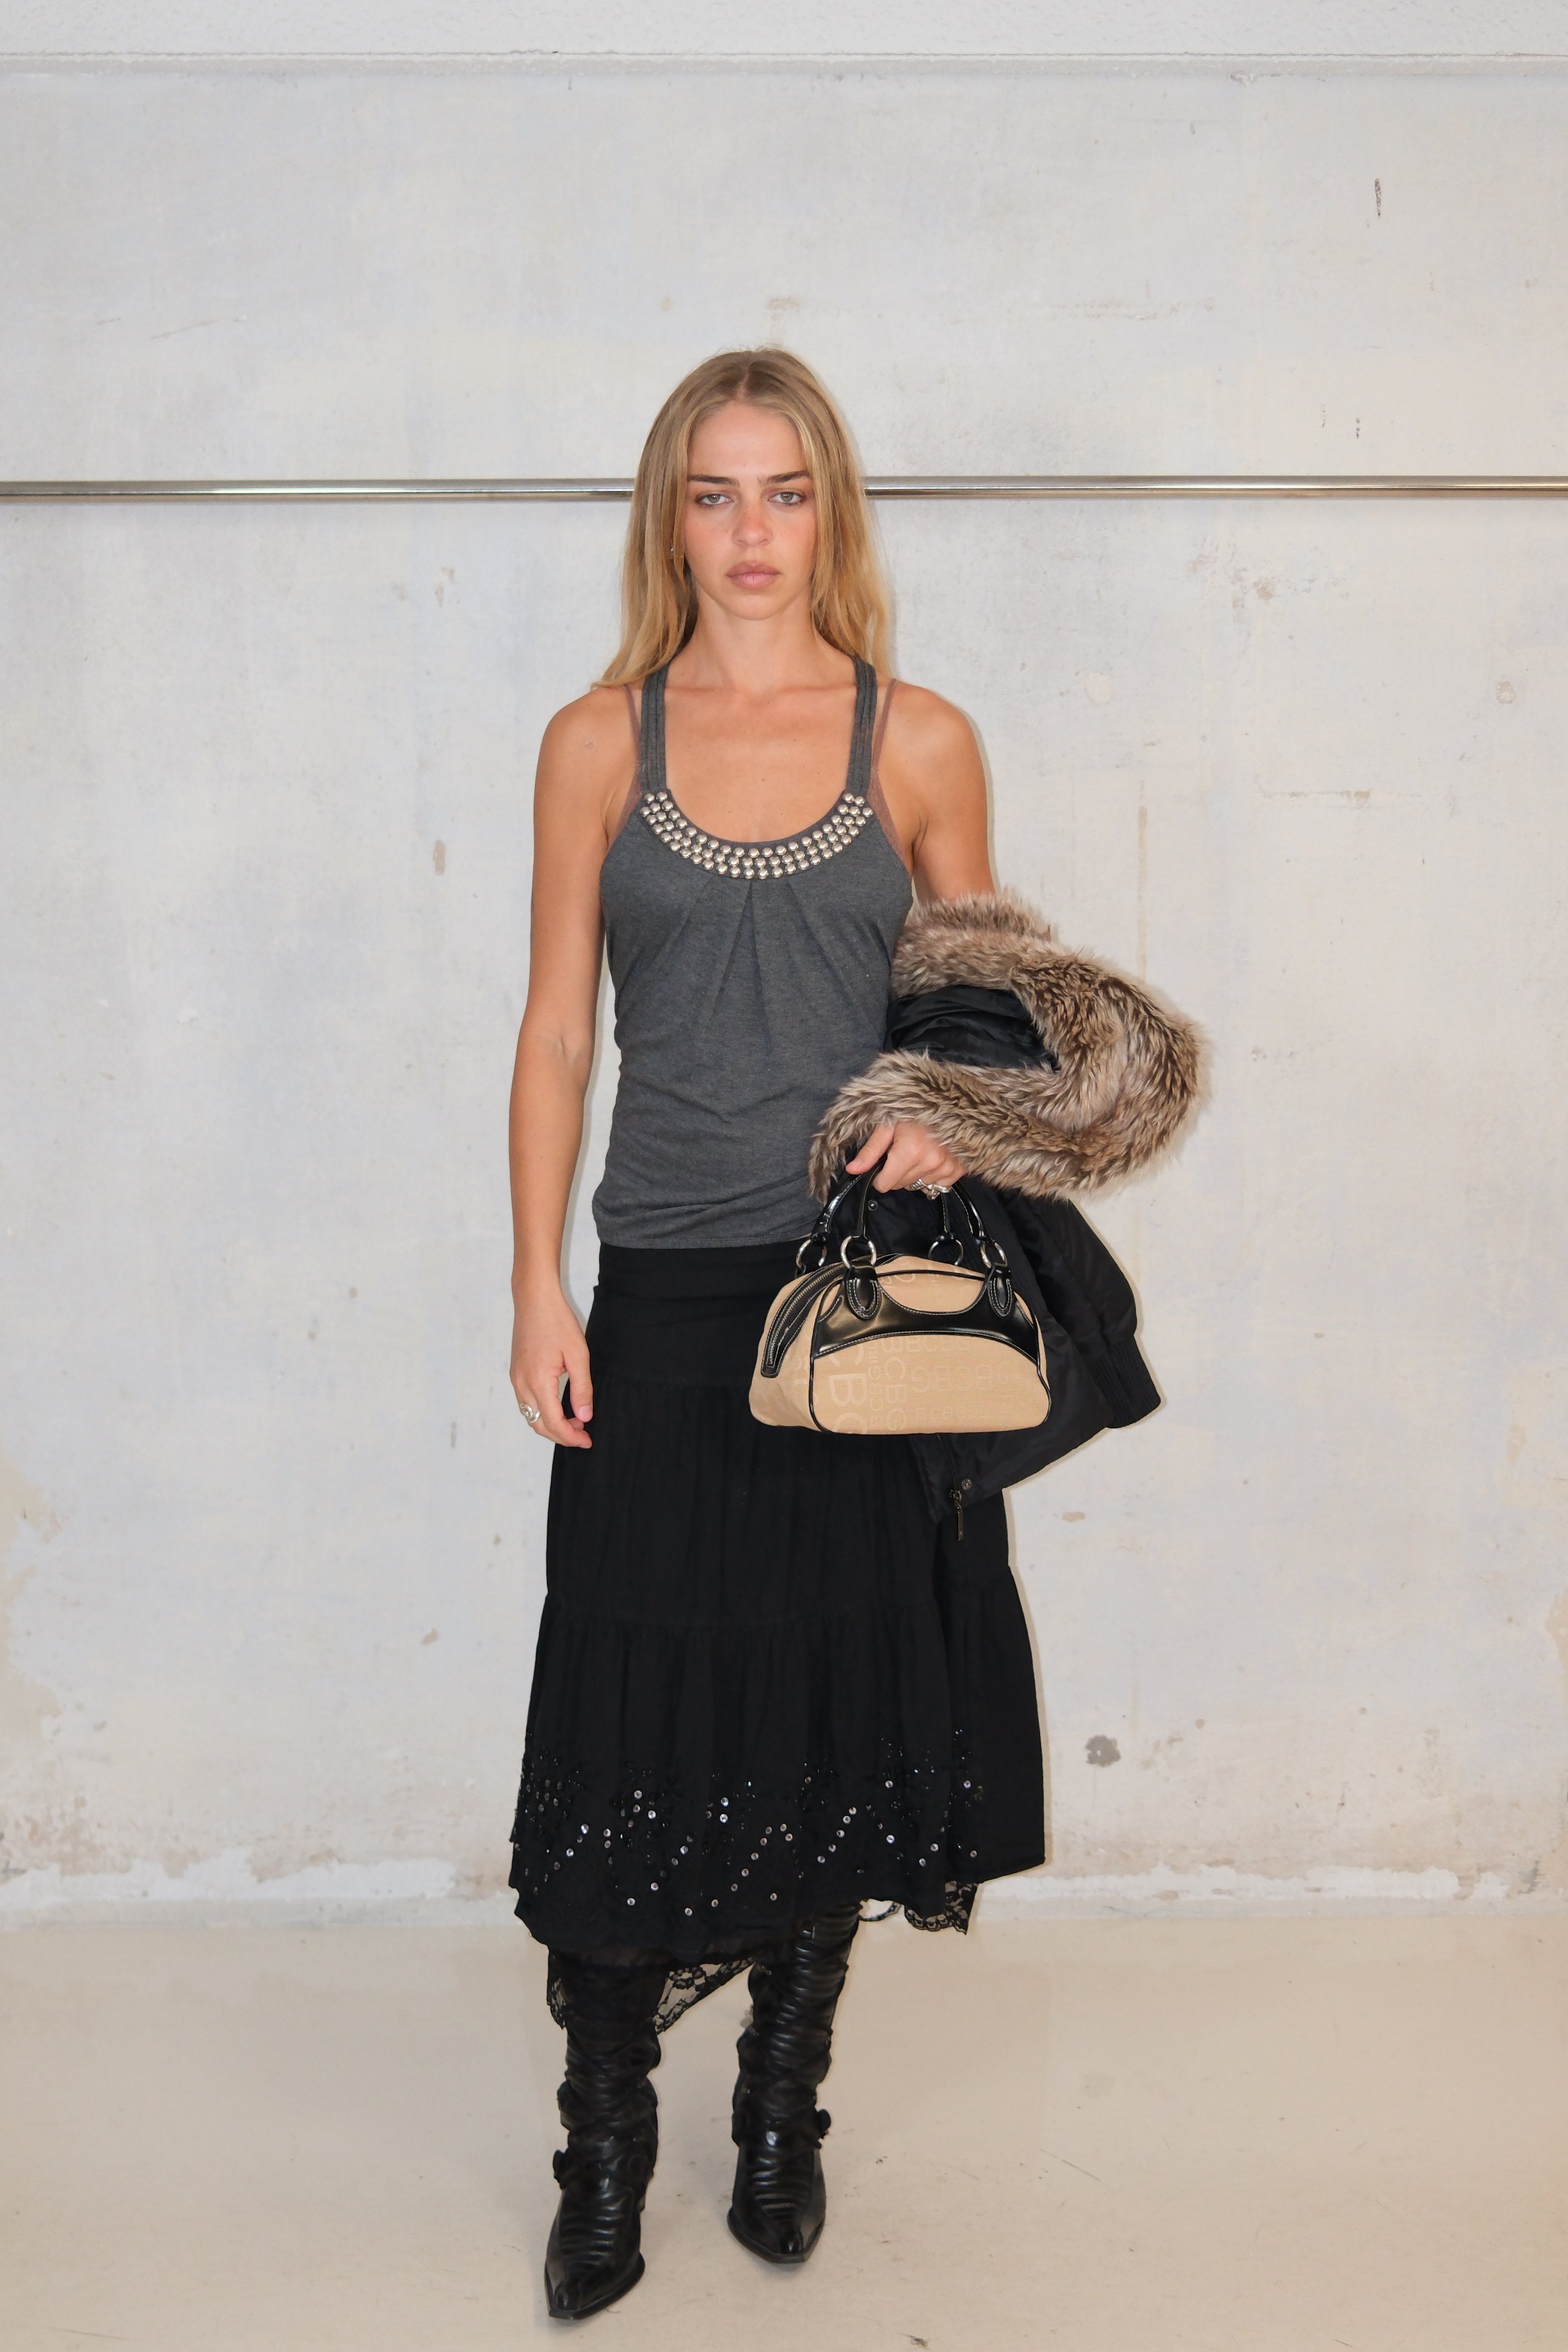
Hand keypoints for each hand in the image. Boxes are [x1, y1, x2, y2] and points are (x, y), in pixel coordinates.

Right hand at [510, 1285, 592, 1447]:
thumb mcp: (578, 1355)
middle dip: (561, 1435)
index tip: (587, 1440)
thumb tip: (585, 1416)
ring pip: (530, 1416)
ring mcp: (515, 1379)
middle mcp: (521, 1384)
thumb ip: (581, 1388)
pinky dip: (542, 1412)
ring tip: (574, 1421)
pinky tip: (559, 1406)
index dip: (571, 1436)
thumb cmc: (557, 1322)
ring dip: (550, 1424)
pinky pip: (526, 1403)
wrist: (534, 1299)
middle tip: (583, 1435)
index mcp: (538, 1382)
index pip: (553, 1423)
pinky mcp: (515, 1373)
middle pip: (538, 1425)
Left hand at [845, 1120, 966, 1194]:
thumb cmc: (914, 1108)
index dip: (879, 1176)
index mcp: (909, 1151)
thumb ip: (871, 1150)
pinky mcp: (959, 1168)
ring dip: (915, 1173)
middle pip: (902, 1185)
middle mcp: (930, 1162)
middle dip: (896, 1173)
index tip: (882, 1164)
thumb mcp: (888, 1123)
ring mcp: (947, 1166)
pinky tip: (932, 1158)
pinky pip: (940, 1185)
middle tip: (900, 1151)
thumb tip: (852, 1170)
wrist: (950, 1098)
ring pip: (920, 1185)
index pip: (885, 1184)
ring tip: (919, 1151)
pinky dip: (933, 1175)